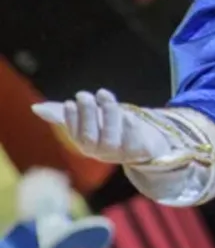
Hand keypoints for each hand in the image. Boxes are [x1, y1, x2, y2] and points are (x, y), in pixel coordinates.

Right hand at [32, 90, 172, 164]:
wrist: (147, 144)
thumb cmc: (114, 128)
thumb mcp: (92, 119)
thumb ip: (66, 114)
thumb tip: (36, 108)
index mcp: (88, 145)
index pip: (75, 134)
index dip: (71, 119)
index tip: (69, 102)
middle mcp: (102, 152)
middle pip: (90, 138)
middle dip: (86, 115)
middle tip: (84, 95)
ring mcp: (121, 153)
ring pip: (111, 139)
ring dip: (107, 115)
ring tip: (104, 94)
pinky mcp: (141, 150)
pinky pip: (134, 142)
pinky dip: (129, 127)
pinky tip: (127, 113)